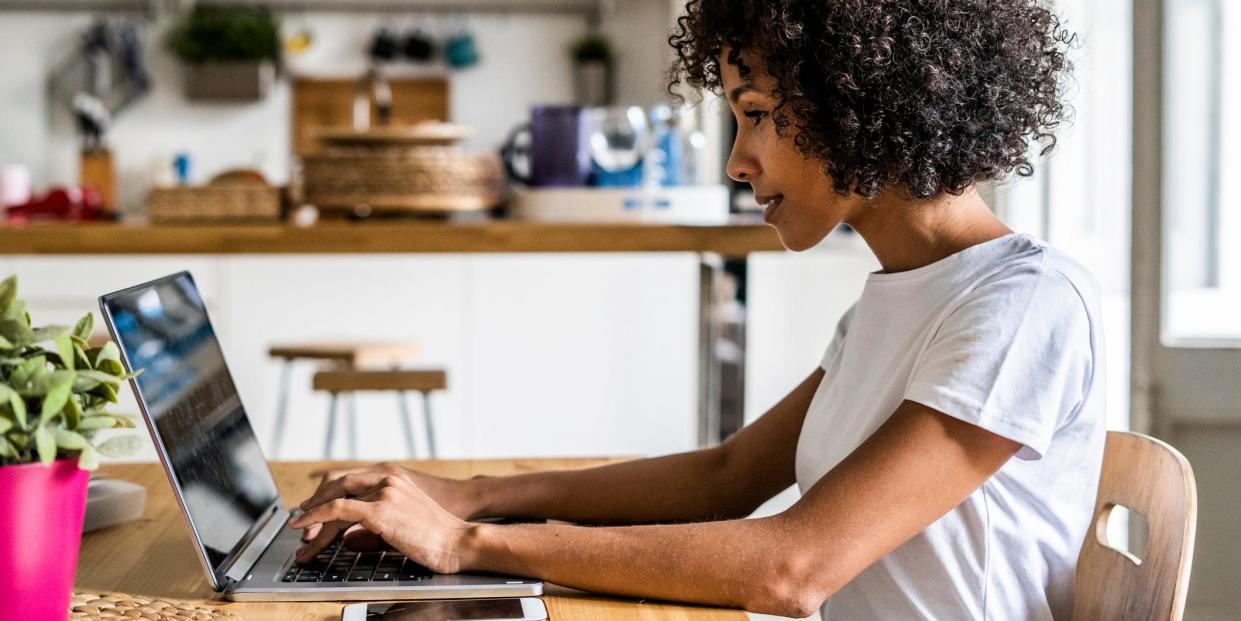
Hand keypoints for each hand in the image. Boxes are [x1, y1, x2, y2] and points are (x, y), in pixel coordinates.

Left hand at [296, 462, 479, 543]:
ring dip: (312, 518)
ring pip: (335, 498)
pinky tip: (307, 530)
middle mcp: (387, 477)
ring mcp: (384, 491)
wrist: (458, 540)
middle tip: (301, 521)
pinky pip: (338, 510)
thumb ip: (377, 521)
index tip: (313, 507)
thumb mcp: (404, 520)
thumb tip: (350, 537)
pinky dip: (317, 518)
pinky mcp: (381, 510)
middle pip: (337, 482)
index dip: (327, 491)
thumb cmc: (437, 535)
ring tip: (300, 535)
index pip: (349, 477)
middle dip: (315, 502)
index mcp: (393, 476)